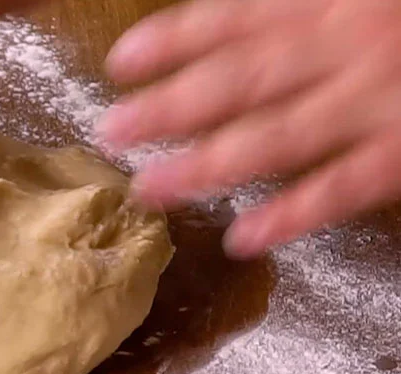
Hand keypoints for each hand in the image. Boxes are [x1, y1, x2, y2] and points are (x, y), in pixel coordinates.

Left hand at [99, 0, 400, 257]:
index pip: (233, 17)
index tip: (120, 62)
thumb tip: (240, 21)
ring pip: (277, 138)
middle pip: (239, 80)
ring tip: (151, 188)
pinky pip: (343, 188)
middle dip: (169, 108)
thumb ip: (300, 3)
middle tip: (111, 132)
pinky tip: (245, 239)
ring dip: (207, 166)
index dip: (173, 39)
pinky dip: (293, 214)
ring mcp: (377, 102)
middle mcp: (346, 46)